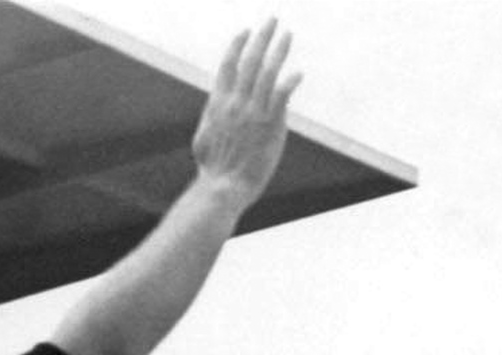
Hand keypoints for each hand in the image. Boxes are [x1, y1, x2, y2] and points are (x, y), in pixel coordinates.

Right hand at [192, 19, 301, 208]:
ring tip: (287, 35)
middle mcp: (236, 102)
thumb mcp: (203, 138)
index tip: (246, 32)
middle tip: (273, 20)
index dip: (238, 45)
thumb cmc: (212, 170)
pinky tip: (298, 74)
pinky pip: (281, 95)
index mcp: (218, 103)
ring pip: (267, 72)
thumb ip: (211, 118)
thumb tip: (214, 108)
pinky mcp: (269, 124)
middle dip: (262, 37)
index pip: (228, 65)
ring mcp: (253, 112)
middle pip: (250, 60)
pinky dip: (289, 81)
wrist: (223, 188)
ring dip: (279, 51)